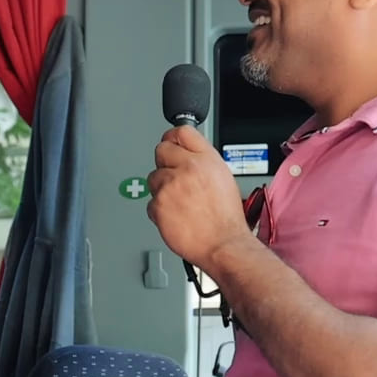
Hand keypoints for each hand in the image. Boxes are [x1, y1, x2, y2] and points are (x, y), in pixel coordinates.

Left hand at [146, 125, 255, 270]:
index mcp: (207, 159)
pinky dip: (159, 211)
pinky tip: (175, 216)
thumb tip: (188, 156)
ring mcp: (171, 185)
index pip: (182, 132)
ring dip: (162, 189)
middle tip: (174, 179)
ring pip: (153, 177)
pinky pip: (150, 202)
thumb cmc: (226, 219)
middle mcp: (188, 168)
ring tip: (180, 204)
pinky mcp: (159, 204)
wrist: (223, 244)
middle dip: (165, 163)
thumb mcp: (224, 179)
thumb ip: (203, 163)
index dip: (173, 138)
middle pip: (161, 150)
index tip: (170, 143)